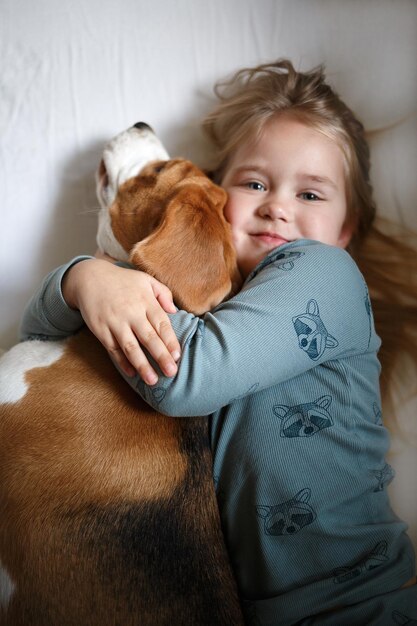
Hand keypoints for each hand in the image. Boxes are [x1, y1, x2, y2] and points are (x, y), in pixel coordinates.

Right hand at [62, 259, 180, 383]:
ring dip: (142, 365)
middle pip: (148, 338)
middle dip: (161, 357)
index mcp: (145, 301)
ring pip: (130, 347)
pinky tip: (132, 373)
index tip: (177, 356)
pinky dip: (122, 362)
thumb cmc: (123, 281)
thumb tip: (175, 311)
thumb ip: (163, 293)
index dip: (170, 341)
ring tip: (153, 380)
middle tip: (171, 372)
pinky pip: (113, 349)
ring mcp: (115, 323)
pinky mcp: (101, 330)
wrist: (89, 278)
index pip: (161, 324)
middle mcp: (131, 313)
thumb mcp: (145, 280)